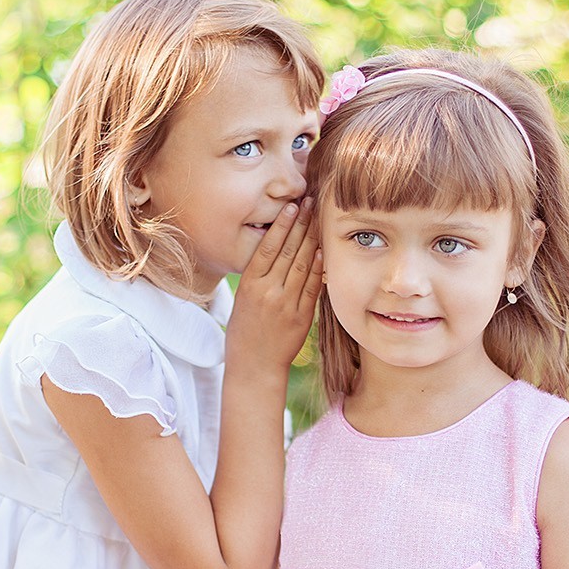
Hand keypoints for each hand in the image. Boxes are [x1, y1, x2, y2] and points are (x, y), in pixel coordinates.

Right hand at [227, 197, 321, 376]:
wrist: (253, 366)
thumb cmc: (244, 331)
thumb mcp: (243, 300)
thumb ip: (258, 277)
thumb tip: (277, 249)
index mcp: (249, 285)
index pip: (268, 247)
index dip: (282, 225)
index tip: (291, 206)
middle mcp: (267, 292)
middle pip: (288, 250)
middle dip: (301, 224)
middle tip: (310, 202)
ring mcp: (286, 304)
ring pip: (303, 264)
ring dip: (313, 239)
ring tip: (319, 218)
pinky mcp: (301, 316)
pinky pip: (312, 286)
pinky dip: (319, 266)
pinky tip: (325, 249)